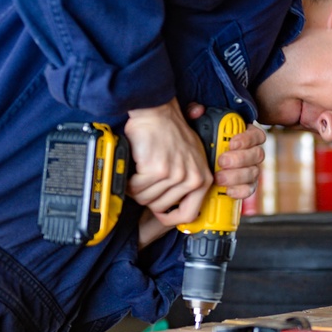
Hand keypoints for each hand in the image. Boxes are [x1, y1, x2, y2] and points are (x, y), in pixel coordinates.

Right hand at [125, 98, 211, 247]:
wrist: (158, 113)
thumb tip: (172, 207)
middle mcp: (191, 179)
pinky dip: (130, 179)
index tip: (161, 215)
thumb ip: (186, 182)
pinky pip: (135, 187)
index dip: (171, 219)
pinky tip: (136, 166)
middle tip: (146, 179)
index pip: (189, 214)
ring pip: (145, 198)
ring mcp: (175, 175)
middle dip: (147, 196)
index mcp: (202, 178)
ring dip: (137, 187)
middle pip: (159, 207)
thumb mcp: (190, 159)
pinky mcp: (157, 170)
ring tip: (141, 170)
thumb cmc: (171, 132)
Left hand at [185, 102, 266, 200]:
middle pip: (257, 155)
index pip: (257, 135)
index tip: (232, 142)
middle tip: (221, 161)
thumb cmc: (201, 141)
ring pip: (253, 173)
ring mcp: (250, 170)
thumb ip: (195, 115)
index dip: (247, 139)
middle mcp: (251, 153)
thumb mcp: (196, 125)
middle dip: (240, 159)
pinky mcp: (245, 186)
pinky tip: (227, 190)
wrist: (194, 165)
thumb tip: (197, 110)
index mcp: (246, 136)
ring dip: (236, 176)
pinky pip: (249, 190)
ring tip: (219, 178)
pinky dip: (240, 191)